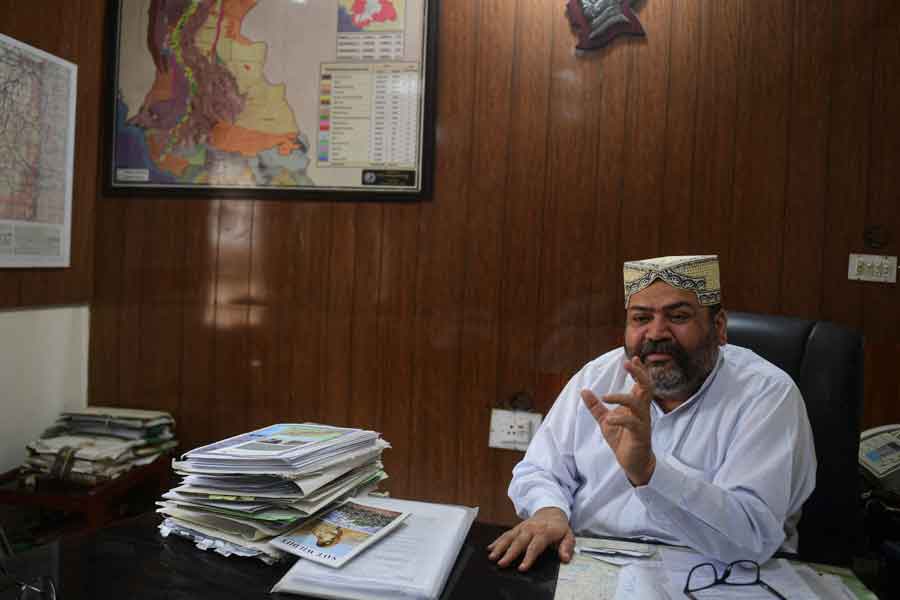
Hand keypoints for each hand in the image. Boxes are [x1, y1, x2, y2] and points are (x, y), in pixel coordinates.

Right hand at [486, 507, 574, 570]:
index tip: (522, 568)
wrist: (551, 511)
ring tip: (492, 556)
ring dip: (500, 547)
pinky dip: (497, 541)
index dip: (528, 557)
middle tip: (502, 563)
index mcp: (544, 531)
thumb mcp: (569, 535)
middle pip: (519, 542)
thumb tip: (565, 557)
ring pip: (509, 537)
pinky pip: (506, 534)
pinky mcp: (517, 527)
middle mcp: (531, 528)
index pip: (535, 546)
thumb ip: (567, 547)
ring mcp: (522, 527)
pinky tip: (490, 548)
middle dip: (509, 553)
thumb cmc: (559, 527)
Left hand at [581, 356, 655, 485]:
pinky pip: (633, 423)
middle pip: (647, 387)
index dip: (639, 370)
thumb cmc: (622, 439)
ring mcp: (642, 422)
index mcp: (636, 405)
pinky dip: (619, 419)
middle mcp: (642, 411)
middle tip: (628, 363)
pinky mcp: (640, 435)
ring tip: (605, 397)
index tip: (634, 358)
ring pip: (639, 403)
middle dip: (639, 374)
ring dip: (622, 397)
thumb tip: (584, 391)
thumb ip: (596, 406)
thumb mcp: (605, 420)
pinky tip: (609, 419)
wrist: (632, 462)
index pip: (641, 384)